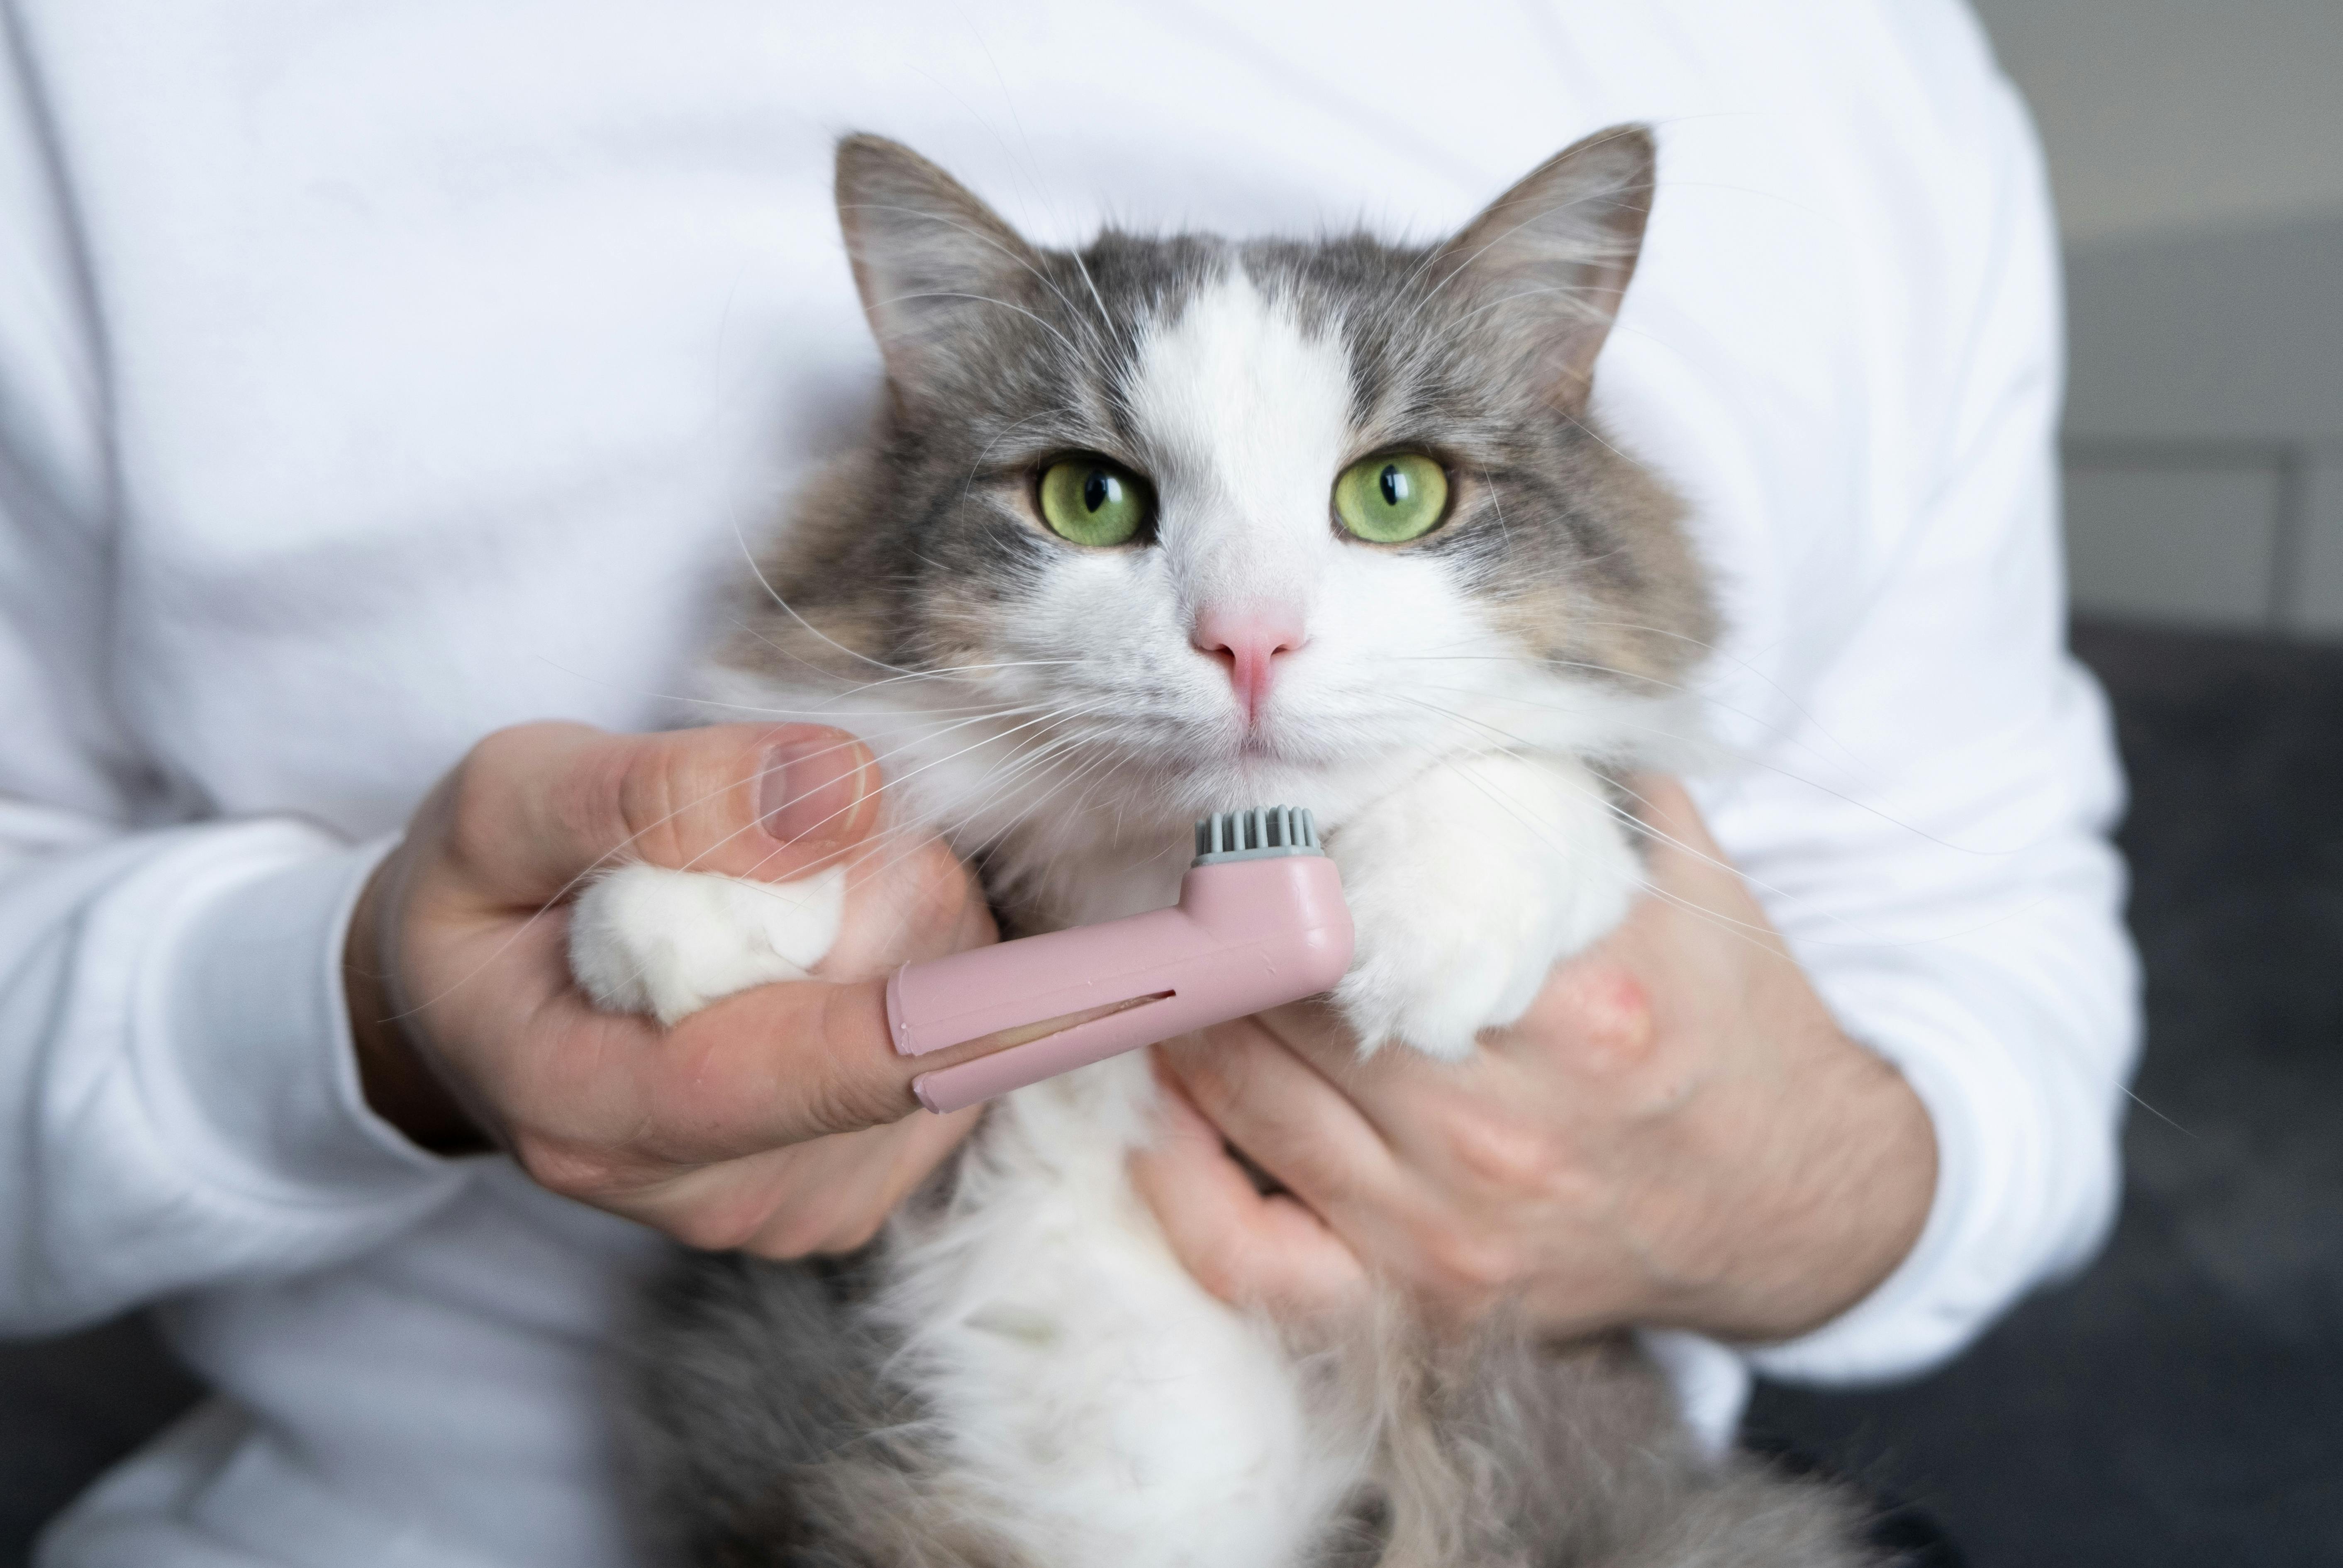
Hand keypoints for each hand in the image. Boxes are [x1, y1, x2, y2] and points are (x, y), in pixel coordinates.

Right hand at [345, 721, 1003, 1256]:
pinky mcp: (850, 1194)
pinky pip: (951, 1064)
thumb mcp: (511, 799)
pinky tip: (814, 959)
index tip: (1130, 974)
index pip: (835, 1068)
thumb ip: (661, 794)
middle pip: (913, 1028)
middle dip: (891, 893)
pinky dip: (914, 981)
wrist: (468, 1004)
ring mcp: (788, 1211)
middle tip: (777, 841)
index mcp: (600, 1111)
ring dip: (905, 930)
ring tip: (777, 902)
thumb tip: (844, 792)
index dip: (986, 1013)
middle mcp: (709, 1194)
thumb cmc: (486, 895)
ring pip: (949, 1040)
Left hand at [1131, 777, 1936, 1342]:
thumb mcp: (1677, 876)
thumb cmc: (1725, 1022)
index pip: (1355, 904)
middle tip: (1189, 881)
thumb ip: (1565, 779)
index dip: (1274, 852)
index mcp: (1574, 1003)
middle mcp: (1503, 1126)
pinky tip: (1165, 1114)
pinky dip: (1184, 1185)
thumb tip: (1438, 694)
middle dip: (1223, 927)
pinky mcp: (1425, 1300)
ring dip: (1189, 1019)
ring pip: (1244, 1100)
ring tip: (1179, 963)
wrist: (1797, 1201)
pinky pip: (1251, 1258)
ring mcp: (1454, 1228)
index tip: (1243, 818)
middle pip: (1284, 997)